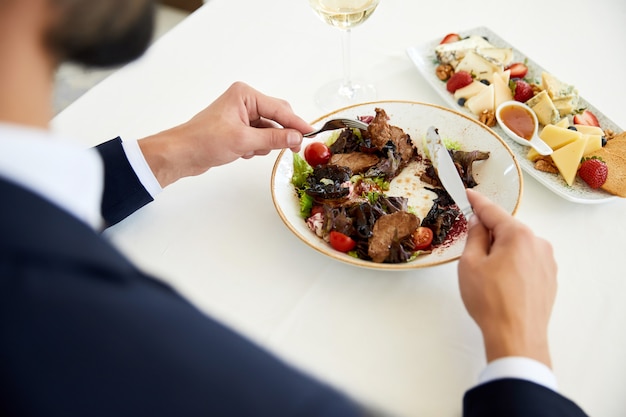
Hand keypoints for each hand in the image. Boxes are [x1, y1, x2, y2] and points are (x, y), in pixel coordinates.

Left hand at [138, 82, 312, 186]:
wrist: (181, 154)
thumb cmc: (204, 141)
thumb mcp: (244, 141)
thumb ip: (273, 139)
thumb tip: (296, 138)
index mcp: (245, 95)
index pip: (279, 109)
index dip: (296, 123)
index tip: (311, 134)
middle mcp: (244, 101)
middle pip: (276, 117)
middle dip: (281, 134)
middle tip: (293, 149)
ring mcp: (241, 115)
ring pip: (268, 130)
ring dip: (265, 143)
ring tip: (249, 151)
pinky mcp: (237, 129)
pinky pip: (259, 137)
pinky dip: (255, 148)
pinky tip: (243, 153)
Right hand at [458, 189, 556, 367]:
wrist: (516, 337)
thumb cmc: (490, 300)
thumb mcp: (471, 264)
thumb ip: (474, 237)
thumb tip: (478, 223)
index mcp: (519, 235)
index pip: (493, 211)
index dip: (477, 202)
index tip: (468, 193)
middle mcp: (538, 243)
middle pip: (507, 230)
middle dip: (489, 235)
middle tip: (470, 251)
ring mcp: (547, 262)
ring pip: (517, 247)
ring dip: (501, 252)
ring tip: (486, 276)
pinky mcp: (549, 279)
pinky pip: (527, 262)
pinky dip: (513, 266)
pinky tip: (501, 285)